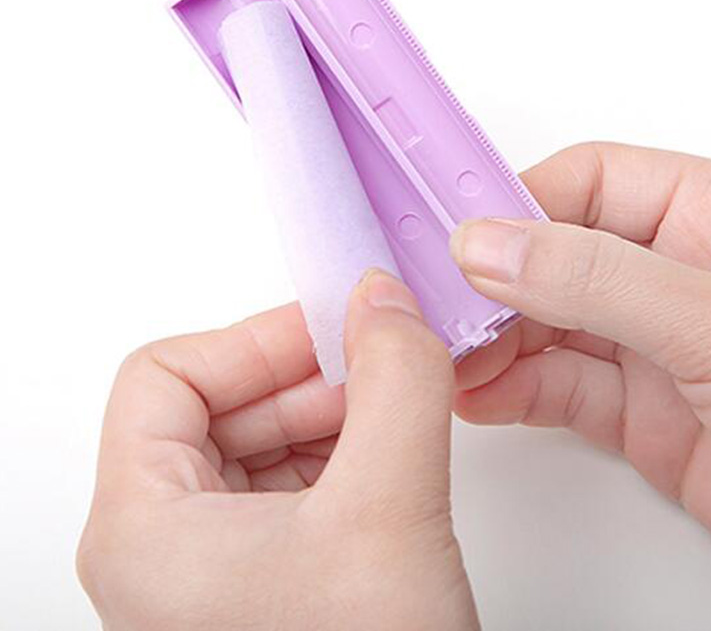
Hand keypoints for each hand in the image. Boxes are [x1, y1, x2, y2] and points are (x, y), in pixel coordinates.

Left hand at [77, 270, 478, 630]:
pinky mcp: (269, 579)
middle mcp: (165, 547)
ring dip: (335, 410)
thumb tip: (383, 299)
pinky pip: (296, 480)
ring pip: (262, 440)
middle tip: (381, 358)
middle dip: (309, 374)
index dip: (252, 340)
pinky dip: (346, 450)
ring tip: (399, 408)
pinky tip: (393, 453)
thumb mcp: (388, 513)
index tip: (332, 328)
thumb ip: (395, 384)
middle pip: (220, 403)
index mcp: (144, 529)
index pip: (166, 376)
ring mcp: (216, 568)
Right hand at [450, 143, 710, 586]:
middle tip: (437, 302)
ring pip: (551, 326)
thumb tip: (491, 245)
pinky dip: (513, 391)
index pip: (589, 182)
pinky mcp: (646, 416)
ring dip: (494, 339)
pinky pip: (562, 390)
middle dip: (494, 280)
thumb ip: (597, 279)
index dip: (518, 202)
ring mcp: (659, 347)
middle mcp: (680, 276)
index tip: (457, 231)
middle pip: (557, 254)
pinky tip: (479, 394)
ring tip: (447, 355)